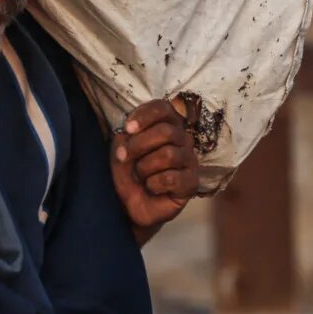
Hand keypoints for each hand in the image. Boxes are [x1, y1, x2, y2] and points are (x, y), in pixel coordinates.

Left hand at [110, 98, 200, 242]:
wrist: (131, 204)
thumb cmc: (128, 173)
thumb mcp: (120, 152)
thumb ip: (124, 138)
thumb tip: (129, 132)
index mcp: (166, 125)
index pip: (163, 108)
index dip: (145, 116)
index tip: (127, 128)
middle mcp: (182, 139)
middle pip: (166, 131)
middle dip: (138, 145)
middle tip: (123, 157)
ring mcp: (190, 161)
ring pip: (169, 155)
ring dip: (144, 167)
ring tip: (139, 176)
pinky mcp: (192, 183)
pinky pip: (172, 178)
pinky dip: (154, 184)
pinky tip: (151, 188)